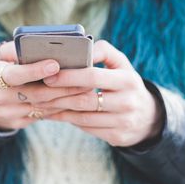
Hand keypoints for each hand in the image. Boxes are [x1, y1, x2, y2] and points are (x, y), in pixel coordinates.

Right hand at [0, 41, 90, 130]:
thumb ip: (11, 49)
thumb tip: (36, 42)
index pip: (15, 75)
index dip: (35, 70)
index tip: (56, 64)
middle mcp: (1, 98)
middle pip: (36, 94)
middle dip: (63, 87)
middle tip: (86, 79)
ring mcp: (10, 114)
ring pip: (44, 108)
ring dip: (67, 100)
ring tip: (88, 91)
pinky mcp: (19, 123)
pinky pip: (43, 116)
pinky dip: (61, 109)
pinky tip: (77, 102)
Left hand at [35, 40, 163, 146]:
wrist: (147, 116)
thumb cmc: (126, 84)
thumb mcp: (122, 64)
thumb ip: (103, 52)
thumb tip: (82, 47)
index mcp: (128, 79)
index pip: (93, 77)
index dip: (69, 76)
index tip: (49, 76)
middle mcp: (127, 102)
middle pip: (85, 100)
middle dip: (58, 96)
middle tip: (37, 92)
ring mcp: (123, 121)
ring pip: (83, 118)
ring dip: (59, 110)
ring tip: (41, 103)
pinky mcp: (117, 136)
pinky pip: (87, 128)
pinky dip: (68, 120)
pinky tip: (54, 114)